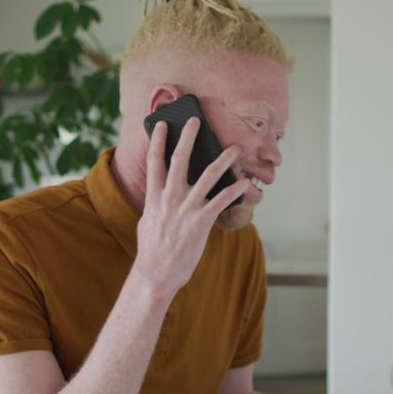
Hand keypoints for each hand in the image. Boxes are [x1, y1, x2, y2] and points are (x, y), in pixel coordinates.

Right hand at [134, 118, 251, 293]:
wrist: (156, 273)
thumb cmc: (153, 249)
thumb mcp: (149, 220)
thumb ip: (157, 203)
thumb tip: (164, 191)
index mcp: (154, 197)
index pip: (155, 162)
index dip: (158, 141)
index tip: (163, 125)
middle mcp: (169, 198)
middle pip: (179, 160)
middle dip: (188, 138)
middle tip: (196, 120)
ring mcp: (186, 209)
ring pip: (207, 176)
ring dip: (223, 159)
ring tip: (234, 149)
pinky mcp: (201, 222)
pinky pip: (221, 200)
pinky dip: (234, 190)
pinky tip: (244, 183)